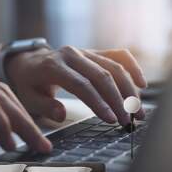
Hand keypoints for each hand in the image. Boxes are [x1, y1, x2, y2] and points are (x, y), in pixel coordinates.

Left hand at [7, 47, 146, 125]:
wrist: (29, 63)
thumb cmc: (29, 84)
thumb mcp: (29, 98)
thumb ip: (45, 106)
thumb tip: (62, 115)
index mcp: (54, 66)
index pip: (82, 85)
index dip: (99, 103)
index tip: (111, 119)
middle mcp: (72, 54)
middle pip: (102, 76)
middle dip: (119, 100)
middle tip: (129, 120)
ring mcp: (85, 51)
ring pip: (114, 66)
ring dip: (130, 89)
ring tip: (139, 111)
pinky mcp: (94, 52)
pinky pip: (118, 55)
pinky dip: (132, 68)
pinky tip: (142, 84)